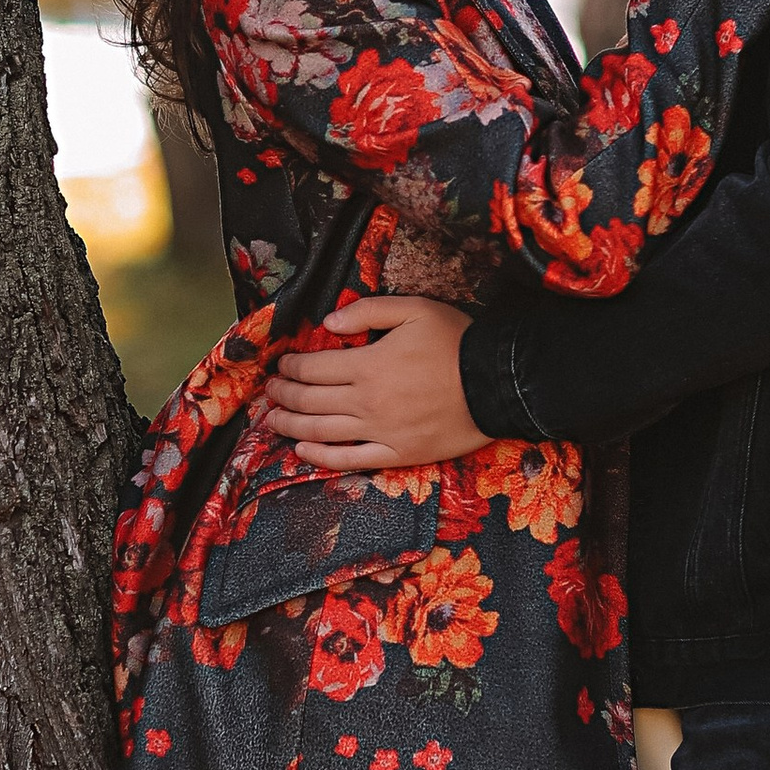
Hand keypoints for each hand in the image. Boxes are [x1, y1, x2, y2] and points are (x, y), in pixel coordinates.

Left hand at [260, 297, 481, 468]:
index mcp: (368, 364)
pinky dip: (321, 456)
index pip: (313, 368)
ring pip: (321, 431)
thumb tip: (327, 323)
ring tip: (272, 420)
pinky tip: (302, 450)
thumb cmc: (457, 343)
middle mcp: (367, 401)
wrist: (498, 383)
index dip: (290, 367)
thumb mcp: (415, 309)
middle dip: (283, 395)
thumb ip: (367, 311)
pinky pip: (350, 460)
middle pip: (310, 401)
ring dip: (290, 425)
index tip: (281, 365)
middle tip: (270, 392)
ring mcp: (381, 431)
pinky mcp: (397, 453)